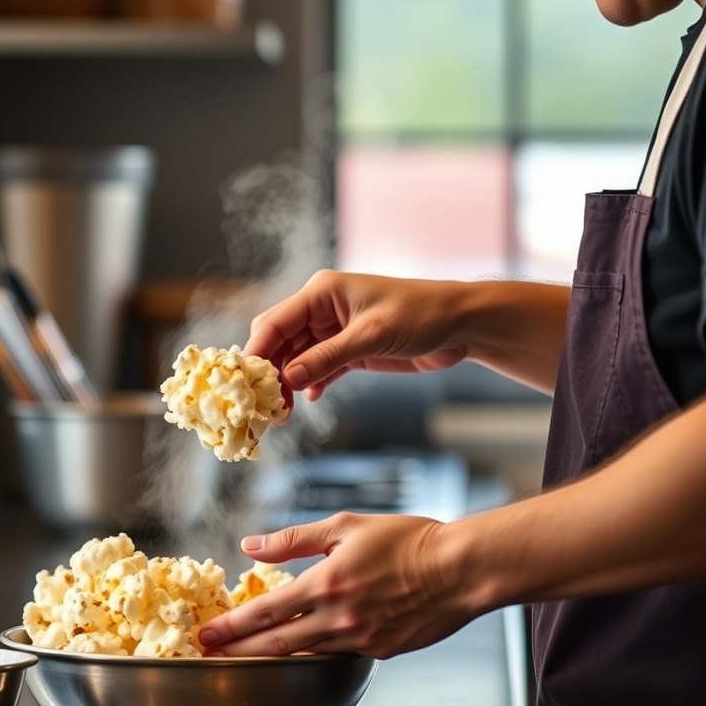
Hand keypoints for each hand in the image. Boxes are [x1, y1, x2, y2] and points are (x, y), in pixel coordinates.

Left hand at [197, 512, 476, 659]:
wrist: (459, 569)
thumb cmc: (408, 540)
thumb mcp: (347, 526)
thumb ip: (295, 539)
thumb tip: (252, 545)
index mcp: (327, 582)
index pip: (267, 610)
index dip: (232, 625)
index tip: (207, 634)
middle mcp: (339, 617)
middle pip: (276, 642)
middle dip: (239, 650)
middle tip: (210, 655)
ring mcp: (360, 640)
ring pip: (304, 653)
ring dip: (271, 656)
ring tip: (245, 656)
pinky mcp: (380, 652)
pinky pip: (337, 655)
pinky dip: (314, 652)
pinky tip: (301, 648)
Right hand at [245, 270, 472, 401]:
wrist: (460, 324)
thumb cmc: (420, 314)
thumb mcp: (372, 336)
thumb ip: (329, 357)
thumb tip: (290, 379)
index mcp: (322, 292)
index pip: (276, 322)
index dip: (257, 351)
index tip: (244, 382)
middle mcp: (323, 309)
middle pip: (280, 341)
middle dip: (269, 372)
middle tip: (262, 405)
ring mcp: (335, 330)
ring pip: (297, 358)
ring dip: (288, 383)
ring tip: (281, 413)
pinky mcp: (351, 350)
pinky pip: (319, 368)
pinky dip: (311, 385)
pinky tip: (310, 401)